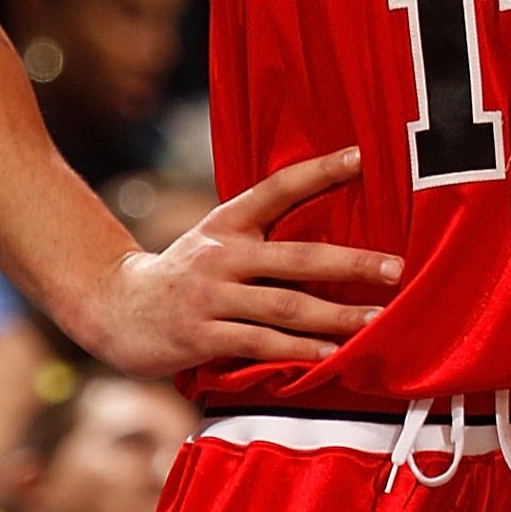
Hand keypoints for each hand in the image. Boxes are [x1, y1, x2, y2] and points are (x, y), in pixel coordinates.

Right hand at [68, 146, 400, 376]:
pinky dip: (297, 351)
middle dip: (350, 262)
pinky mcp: (201, 335)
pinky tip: (329, 355)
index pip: (278, 188)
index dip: (319, 171)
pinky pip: (258, 343)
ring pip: (284, 306)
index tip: (362, 156)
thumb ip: (264, 232)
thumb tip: (333, 226)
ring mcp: (210, 296)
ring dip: (335, 314)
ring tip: (376, 319)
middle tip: (396, 267)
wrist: (115, 308)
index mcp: (228, 222)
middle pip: (296, 256)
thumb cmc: (185, 275)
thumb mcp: (217, 239)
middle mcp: (221, 254)